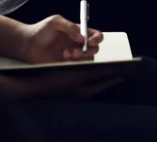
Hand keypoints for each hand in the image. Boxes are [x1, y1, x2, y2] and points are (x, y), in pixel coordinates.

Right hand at [0, 68, 123, 100]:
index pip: (105, 84)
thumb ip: (94, 73)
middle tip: (114, 66)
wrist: (31, 86)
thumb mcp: (77, 74)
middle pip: (98, 82)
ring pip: (89, 79)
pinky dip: (84, 71)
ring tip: (101, 64)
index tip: (124, 72)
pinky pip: (80, 77)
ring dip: (94, 71)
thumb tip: (109, 71)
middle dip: (105, 74)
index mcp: (85, 91)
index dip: (114, 77)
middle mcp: (80, 92)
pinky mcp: (66, 87)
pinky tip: (84, 64)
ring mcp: (73, 91)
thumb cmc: (54, 80)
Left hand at [18, 15, 102, 63]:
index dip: (96, 38)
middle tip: (77, 51)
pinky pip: (77, 66)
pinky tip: (62, 59)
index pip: (95, 35)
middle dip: (89, 50)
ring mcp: (73, 55)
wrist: (27, 44)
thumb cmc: (40, 30)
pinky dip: (73, 64)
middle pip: (94, 48)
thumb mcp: (55, 22)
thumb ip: (70, 27)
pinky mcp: (66, 65)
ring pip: (87, 59)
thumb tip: (82, 36)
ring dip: (80, 57)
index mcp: (78, 32)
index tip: (90, 41)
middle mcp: (78, 44)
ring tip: (66, 55)